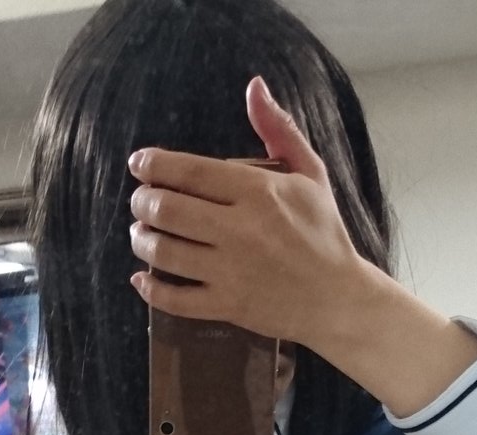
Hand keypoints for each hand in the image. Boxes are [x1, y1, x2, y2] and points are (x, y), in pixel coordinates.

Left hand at [128, 75, 476, 418]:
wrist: (338, 298)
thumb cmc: (323, 232)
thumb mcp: (310, 173)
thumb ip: (278, 129)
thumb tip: (254, 86)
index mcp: (258, 192)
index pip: (190, 171)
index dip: (154, 165)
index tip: (139, 164)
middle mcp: (240, 230)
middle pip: (168, 210)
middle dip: (142, 202)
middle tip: (139, 201)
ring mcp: (231, 272)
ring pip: (165, 253)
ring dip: (141, 241)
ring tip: (140, 233)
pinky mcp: (228, 306)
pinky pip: (175, 300)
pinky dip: (151, 289)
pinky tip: (142, 277)